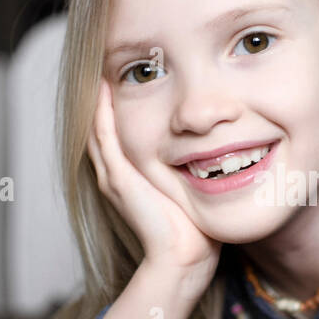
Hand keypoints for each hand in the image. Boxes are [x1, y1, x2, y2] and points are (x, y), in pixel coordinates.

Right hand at [87, 79, 221, 277]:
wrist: (184, 260)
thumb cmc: (195, 229)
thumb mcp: (192, 187)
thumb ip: (196, 166)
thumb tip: (220, 145)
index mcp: (130, 174)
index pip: (117, 128)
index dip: (119, 100)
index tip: (135, 71)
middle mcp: (115, 172)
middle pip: (101, 122)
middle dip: (106, 91)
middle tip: (112, 58)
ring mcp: (113, 175)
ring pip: (98, 125)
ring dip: (101, 95)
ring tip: (106, 63)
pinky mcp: (118, 179)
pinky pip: (104, 137)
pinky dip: (103, 112)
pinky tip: (106, 87)